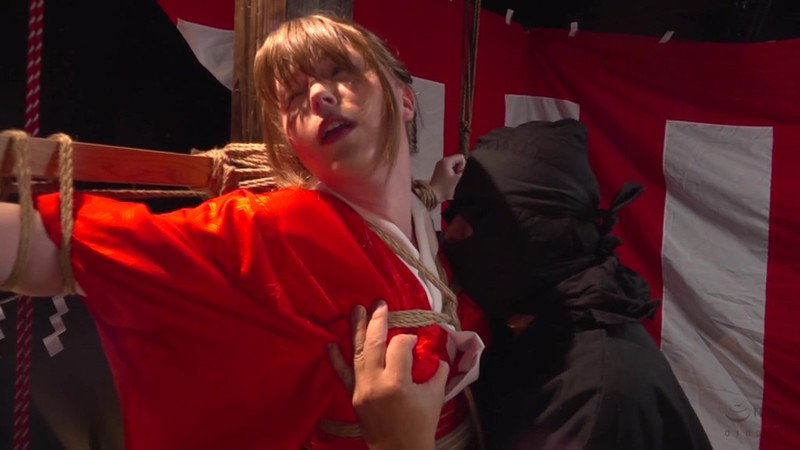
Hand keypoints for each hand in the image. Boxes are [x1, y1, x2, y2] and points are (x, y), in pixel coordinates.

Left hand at [328, 301, 448, 449]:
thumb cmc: (421, 425)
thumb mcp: (435, 396)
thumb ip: (437, 370)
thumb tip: (436, 350)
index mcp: (397, 383)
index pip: (399, 346)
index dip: (408, 338)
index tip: (415, 341)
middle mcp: (375, 383)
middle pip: (374, 344)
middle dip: (378, 321)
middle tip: (380, 303)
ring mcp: (361, 389)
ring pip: (357, 353)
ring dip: (357, 329)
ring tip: (357, 309)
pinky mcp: (353, 396)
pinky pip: (342, 374)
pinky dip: (335, 358)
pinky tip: (329, 343)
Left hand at [428, 154, 465, 201]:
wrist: (434, 194)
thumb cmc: (445, 187)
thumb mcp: (458, 178)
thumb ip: (463, 170)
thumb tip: (464, 168)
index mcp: (446, 160)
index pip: (460, 157)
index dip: (463, 165)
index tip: (458, 173)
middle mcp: (442, 161)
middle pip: (456, 161)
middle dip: (459, 169)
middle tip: (455, 177)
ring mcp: (439, 166)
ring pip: (453, 166)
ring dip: (455, 172)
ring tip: (452, 180)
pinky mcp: (439, 172)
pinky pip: (448, 169)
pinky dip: (451, 174)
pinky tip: (449, 181)